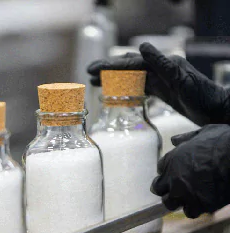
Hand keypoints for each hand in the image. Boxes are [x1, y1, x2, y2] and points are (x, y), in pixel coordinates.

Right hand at [87, 42, 229, 125]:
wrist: (217, 111)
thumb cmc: (203, 96)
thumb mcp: (181, 79)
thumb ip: (162, 64)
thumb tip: (142, 47)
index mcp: (162, 65)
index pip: (131, 63)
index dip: (111, 66)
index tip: (92, 69)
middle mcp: (160, 70)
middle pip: (129, 68)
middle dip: (108, 71)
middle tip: (90, 75)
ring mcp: (161, 81)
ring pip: (133, 78)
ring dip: (115, 80)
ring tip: (98, 84)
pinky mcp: (163, 92)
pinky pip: (141, 88)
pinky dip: (128, 89)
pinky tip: (120, 92)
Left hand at [151, 124, 229, 217]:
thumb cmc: (223, 141)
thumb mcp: (203, 132)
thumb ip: (186, 138)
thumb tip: (174, 140)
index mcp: (172, 160)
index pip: (159, 169)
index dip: (166, 173)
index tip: (172, 175)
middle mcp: (174, 178)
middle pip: (159, 190)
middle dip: (166, 189)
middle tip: (176, 190)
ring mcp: (185, 193)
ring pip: (171, 203)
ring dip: (178, 201)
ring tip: (188, 198)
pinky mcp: (200, 204)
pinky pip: (190, 212)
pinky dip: (195, 209)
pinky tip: (202, 203)